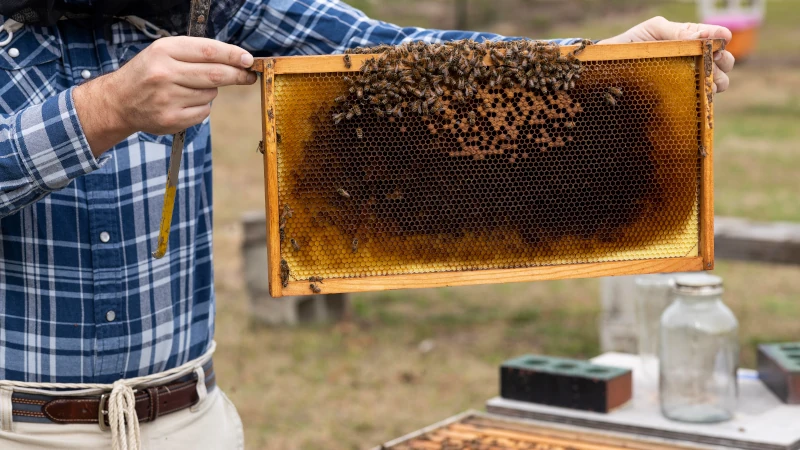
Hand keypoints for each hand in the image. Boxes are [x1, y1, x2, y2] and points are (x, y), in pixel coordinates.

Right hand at [74, 36, 256, 156]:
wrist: (119, 102)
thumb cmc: (148, 73)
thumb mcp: (164, 53)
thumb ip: (195, 53)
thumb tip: (236, 61)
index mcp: (164, 51)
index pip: (208, 51)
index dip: (232, 55)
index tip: (248, 60)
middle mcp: (165, 73)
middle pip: (215, 75)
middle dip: (237, 75)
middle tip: (249, 76)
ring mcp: (168, 99)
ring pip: (210, 94)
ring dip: (210, 91)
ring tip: (189, 89)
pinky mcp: (171, 119)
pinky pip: (203, 112)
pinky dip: (202, 107)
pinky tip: (185, 103)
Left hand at [597, 16, 734, 93]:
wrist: (610, 70)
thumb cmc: (631, 45)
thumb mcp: (652, 31)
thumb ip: (675, 32)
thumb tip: (700, 37)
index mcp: (689, 39)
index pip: (714, 37)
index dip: (721, 37)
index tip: (722, 40)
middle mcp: (694, 59)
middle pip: (723, 60)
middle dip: (724, 60)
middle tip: (713, 61)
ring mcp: (690, 78)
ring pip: (719, 80)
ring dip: (718, 80)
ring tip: (708, 81)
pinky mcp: (682, 96)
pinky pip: (701, 98)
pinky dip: (706, 95)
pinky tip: (701, 93)